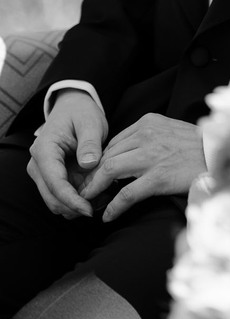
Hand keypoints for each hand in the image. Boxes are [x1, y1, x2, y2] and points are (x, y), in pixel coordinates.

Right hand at [28, 89, 107, 218]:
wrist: (72, 108)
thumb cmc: (81, 113)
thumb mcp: (90, 122)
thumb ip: (90, 142)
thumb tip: (89, 164)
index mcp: (44, 150)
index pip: (55, 183)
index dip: (72, 200)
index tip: (89, 210)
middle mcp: (38, 165)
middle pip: (52, 198)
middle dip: (75, 206)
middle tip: (103, 203)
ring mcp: (43, 173)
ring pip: (57, 201)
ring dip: (77, 204)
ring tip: (103, 196)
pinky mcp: (52, 177)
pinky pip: (63, 196)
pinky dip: (78, 199)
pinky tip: (97, 192)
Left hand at [78, 114, 205, 221]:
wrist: (220, 154)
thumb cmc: (197, 146)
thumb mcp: (170, 130)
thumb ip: (148, 137)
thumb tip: (127, 154)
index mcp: (148, 122)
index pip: (113, 142)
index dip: (99, 160)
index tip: (93, 175)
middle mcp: (146, 136)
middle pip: (107, 155)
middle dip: (92, 175)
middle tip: (84, 191)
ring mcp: (152, 156)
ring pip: (110, 171)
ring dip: (95, 189)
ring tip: (89, 202)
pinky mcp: (158, 177)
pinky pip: (127, 193)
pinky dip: (113, 206)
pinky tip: (108, 216)